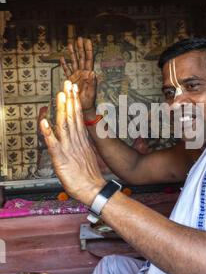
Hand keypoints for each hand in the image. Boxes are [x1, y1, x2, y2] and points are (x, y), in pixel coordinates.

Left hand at [40, 80, 104, 205]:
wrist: (94, 190)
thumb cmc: (89, 176)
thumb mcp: (87, 156)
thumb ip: (82, 145)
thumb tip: (81, 137)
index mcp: (82, 140)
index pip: (78, 117)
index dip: (75, 102)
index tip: (74, 89)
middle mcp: (76, 141)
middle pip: (72, 116)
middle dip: (70, 99)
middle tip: (69, 83)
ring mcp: (69, 149)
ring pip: (64, 125)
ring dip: (62, 109)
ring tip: (60, 94)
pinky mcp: (61, 158)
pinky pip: (53, 144)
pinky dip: (48, 132)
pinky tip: (43, 122)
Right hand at [60, 37, 96, 113]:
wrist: (83, 107)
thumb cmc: (89, 101)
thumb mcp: (91, 92)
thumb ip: (92, 82)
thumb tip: (92, 72)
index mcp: (88, 74)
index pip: (88, 59)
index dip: (88, 50)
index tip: (87, 41)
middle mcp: (82, 73)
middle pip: (81, 57)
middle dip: (80, 48)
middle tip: (79, 38)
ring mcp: (76, 76)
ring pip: (74, 61)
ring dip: (72, 53)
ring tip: (70, 44)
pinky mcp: (71, 80)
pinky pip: (67, 70)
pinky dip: (64, 64)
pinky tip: (62, 58)